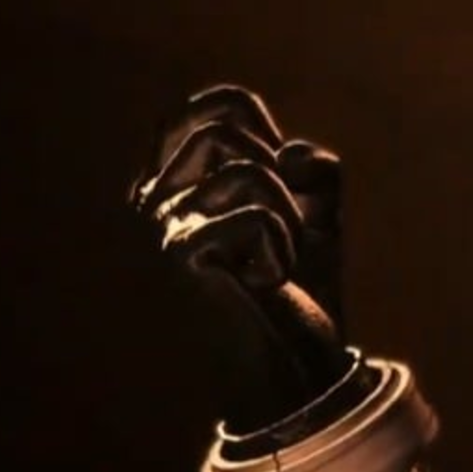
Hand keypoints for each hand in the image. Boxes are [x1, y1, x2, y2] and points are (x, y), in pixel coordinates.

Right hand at [130, 85, 360, 438]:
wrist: (296, 365)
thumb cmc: (302, 288)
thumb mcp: (318, 214)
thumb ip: (314, 170)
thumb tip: (292, 153)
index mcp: (177, 180)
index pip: (215, 106)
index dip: (266, 131)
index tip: (280, 182)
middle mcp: (154, 196)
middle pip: (228, 126)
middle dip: (281, 176)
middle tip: (279, 231)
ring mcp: (160, 224)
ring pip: (250, 169)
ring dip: (289, 217)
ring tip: (275, 262)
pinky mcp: (181, 253)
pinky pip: (259, 214)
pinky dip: (285, 247)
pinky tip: (268, 283)